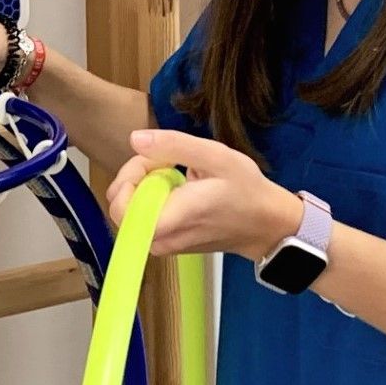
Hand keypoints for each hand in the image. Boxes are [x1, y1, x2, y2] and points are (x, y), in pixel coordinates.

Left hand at [105, 129, 303, 260]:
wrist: (265, 225)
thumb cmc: (244, 189)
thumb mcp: (216, 157)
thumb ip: (174, 146)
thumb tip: (134, 139)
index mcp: (172, 218)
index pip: (121, 208)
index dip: (128, 177)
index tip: (154, 161)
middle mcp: (161, 239)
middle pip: (120, 205)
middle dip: (136, 176)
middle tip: (166, 162)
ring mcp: (162, 246)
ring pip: (130, 211)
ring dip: (144, 186)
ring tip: (175, 174)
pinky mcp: (165, 245)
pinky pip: (142, 218)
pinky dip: (153, 198)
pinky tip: (178, 188)